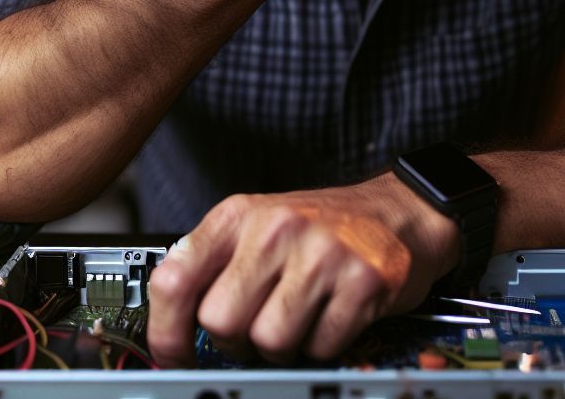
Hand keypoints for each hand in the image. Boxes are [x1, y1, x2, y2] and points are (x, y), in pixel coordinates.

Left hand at [146, 174, 458, 366]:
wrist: (400, 210)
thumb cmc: (324, 226)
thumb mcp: (261, 226)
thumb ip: (217, 267)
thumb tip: (173, 333)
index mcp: (240, 214)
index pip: (175, 280)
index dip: (165, 332)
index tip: (173, 355)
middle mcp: (276, 227)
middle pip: (220, 322)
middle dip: (236, 340)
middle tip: (261, 324)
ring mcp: (321, 252)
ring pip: (268, 342)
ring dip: (283, 346)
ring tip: (303, 316)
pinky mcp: (362, 280)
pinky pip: (319, 347)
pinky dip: (324, 344)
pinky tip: (335, 313)